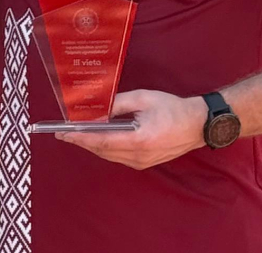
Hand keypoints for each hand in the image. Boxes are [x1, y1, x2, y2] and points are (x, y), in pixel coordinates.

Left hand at [56, 90, 207, 169]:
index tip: (63, 134)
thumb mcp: (143, 98)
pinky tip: (96, 139)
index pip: (102, 141)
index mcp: (139, 139)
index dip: (81, 138)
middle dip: (82, 142)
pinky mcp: (144, 163)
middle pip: (102, 151)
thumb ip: (117, 104)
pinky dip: (105, 148)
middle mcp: (139, 155)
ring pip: (109, 156)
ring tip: (75, 135)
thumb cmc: (172, 108)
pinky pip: (118, 157)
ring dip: (92, 145)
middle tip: (63, 134)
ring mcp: (142, 162)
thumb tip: (97, 111)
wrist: (198, 125)